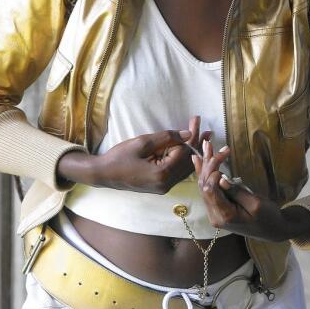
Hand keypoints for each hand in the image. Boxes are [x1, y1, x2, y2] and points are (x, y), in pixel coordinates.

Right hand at [57, 116, 205, 193]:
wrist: (103, 174)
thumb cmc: (119, 157)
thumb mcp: (142, 143)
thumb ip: (166, 138)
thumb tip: (188, 134)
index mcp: (162, 174)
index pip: (184, 153)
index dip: (192, 136)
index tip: (196, 121)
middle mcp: (166, 184)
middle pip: (188, 162)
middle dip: (197, 144)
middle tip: (207, 129)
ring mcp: (163, 187)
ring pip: (185, 169)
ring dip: (193, 152)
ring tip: (203, 137)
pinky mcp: (160, 186)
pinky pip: (177, 172)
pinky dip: (184, 160)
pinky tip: (189, 149)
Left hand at [193, 139, 309, 242]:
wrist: (273, 230)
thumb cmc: (268, 217)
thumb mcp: (256, 203)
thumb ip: (236, 192)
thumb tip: (221, 179)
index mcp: (224, 215)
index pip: (210, 190)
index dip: (212, 171)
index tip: (223, 155)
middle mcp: (215, 216)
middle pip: (204, 187)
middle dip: (206, 165)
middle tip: (208, 144)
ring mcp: (215, 213)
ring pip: (204, 187)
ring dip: (204, 167)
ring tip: (204, 147)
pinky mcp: (218, 209)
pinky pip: (209, 190)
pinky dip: (206, 174)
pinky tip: (199, 161)